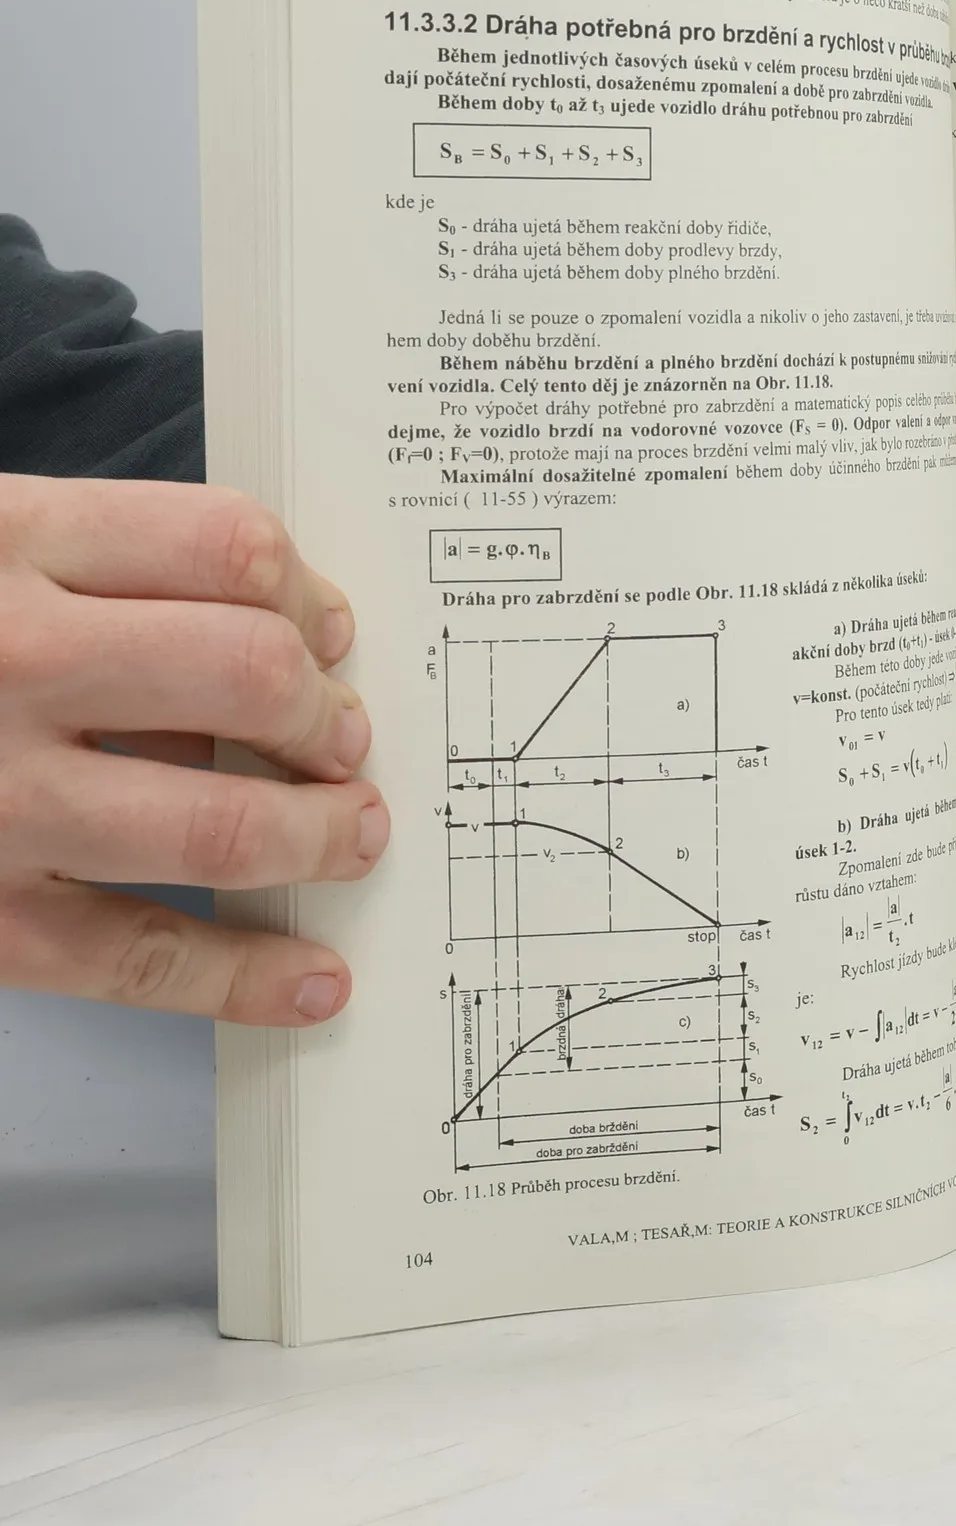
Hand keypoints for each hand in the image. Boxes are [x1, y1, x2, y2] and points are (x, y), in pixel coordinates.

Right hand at [0, 477, 385, 1023]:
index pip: (225, 546)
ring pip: (222, 825)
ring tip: (352, 832)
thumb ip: (104, 568)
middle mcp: (9, 662)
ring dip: (320, 834)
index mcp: (7, 543)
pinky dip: (246, 979)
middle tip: (347, 738)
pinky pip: (139, 958)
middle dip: (329, 716)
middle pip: (251, 675)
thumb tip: (286, 639)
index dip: (308, 593)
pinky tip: (312, 982)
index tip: (334, 633)